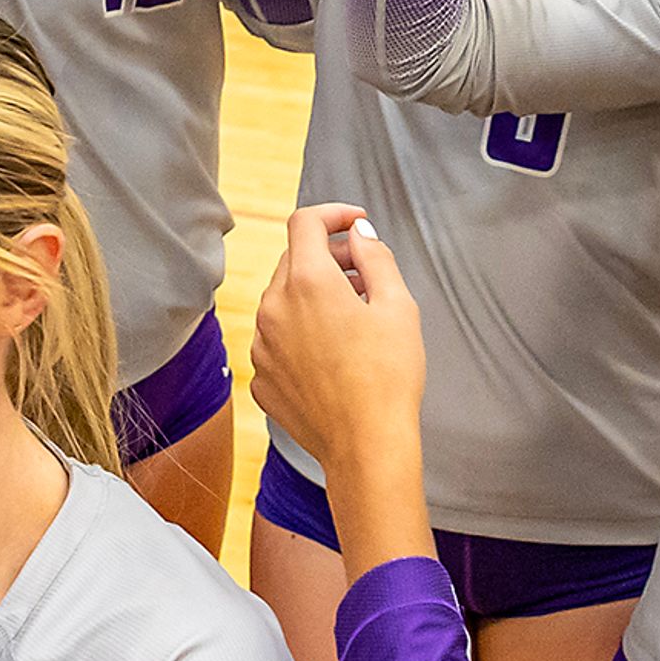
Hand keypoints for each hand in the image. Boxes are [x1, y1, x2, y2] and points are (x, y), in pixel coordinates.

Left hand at [248, 205, 429, 490]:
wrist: (366, 446)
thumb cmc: (389, 376)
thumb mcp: (398, 306)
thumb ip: (375, 257)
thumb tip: (358, 234)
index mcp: (306, 282)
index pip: (304, 222)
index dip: (333, 214)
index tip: (357, 224)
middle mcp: (272, 308)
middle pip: (293, 260)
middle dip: (328, 258)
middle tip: (366, 276)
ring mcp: (261, 346)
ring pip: (282, 301)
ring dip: (313, 297)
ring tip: (353, 319)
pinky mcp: (262, 378)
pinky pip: (277, 341)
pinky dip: (301, 335)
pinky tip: (333, 356)